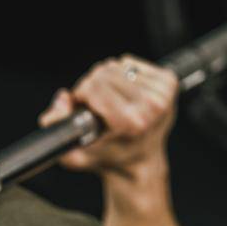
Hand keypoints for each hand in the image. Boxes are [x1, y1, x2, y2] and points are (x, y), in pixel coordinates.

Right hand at [38, 55, 176, 185]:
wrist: (140, 162)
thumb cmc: (109, 157)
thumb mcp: (74, 154)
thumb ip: (57, 128)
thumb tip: (62, 99)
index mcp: (131, 122)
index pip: (94, 87)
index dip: (80, 93)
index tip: (81, 105)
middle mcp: (151, 106)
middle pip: (105, 73)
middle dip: (92, 85)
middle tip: (94, 104)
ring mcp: (162, 93)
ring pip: (118, 66)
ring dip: (108, 80)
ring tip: (110, 100)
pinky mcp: (169, 82)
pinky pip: (132, 63)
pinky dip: (123, 74)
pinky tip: (125, 93)